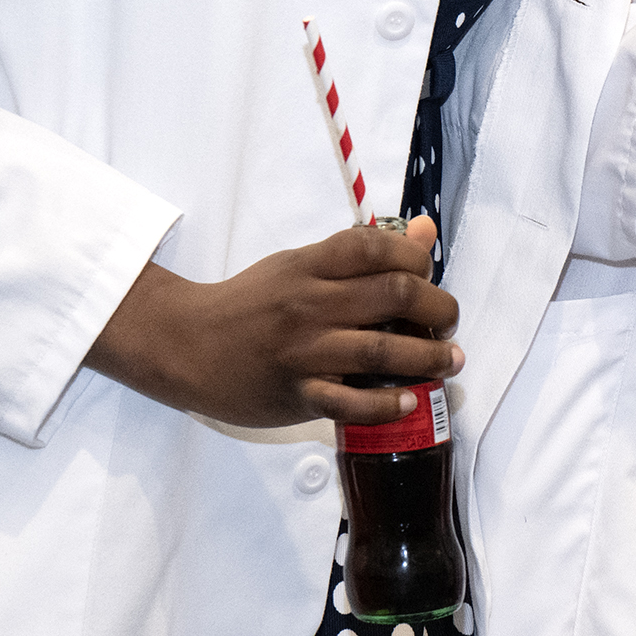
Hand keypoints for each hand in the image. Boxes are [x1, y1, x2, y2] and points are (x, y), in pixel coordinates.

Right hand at [84, 213, 458, 427]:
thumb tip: (425, 231)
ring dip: (428, 357)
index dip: (418, 257)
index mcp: (311, 266)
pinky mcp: (297, 395)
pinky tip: (409, 399)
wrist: (186, 345)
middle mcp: (311, 305)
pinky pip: (350, 402)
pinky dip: (387, 404)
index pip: (378, 248)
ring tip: (449, 361)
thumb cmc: (250, 302)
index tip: (428, 274)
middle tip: (449, 321)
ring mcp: (304, 352)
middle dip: (439, 308)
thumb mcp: (300, 264)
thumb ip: (361, 252)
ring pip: (381, 351)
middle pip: (394, 295)